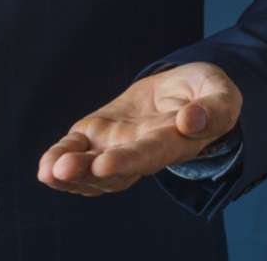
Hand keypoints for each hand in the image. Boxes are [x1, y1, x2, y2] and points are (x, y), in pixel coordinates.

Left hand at [38, 61, 241, 195]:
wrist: (180, 93)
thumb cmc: (204, 94)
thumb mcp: (220, 93)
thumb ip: (215, 108)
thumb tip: (192, 121)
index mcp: (173, 143)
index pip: (150, 154)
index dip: (128, 161)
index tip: (105, 165)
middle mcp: (142, 153)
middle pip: (115, 170)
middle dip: (88, 172)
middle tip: (63, 170)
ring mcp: (116, 147)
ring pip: (92, 169)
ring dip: (69, 173)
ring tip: (49, 171)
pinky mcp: (96, 135)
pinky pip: (76, 150)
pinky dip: (60, 157)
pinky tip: (46, 166)